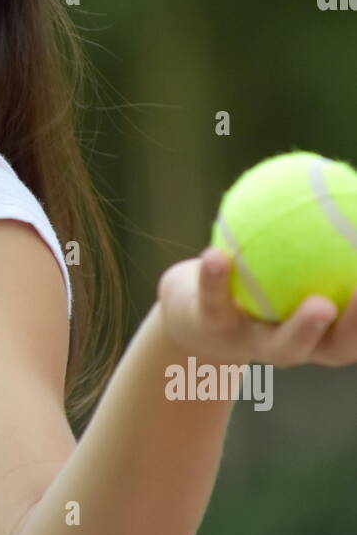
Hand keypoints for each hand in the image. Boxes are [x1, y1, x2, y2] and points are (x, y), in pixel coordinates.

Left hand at [156, 247, 356, 367]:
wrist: (192, 316)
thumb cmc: (257, 281)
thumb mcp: (290, 258)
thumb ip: (317, 234)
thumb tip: (349, 185)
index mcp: (320, 333)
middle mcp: (293, 346)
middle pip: (334, 348)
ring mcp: (253, 344)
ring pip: (281, 345)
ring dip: (303, 328)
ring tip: (320, 304)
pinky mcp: (212, 329)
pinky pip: (216, 303)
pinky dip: (216, 279)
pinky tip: (218, 254)